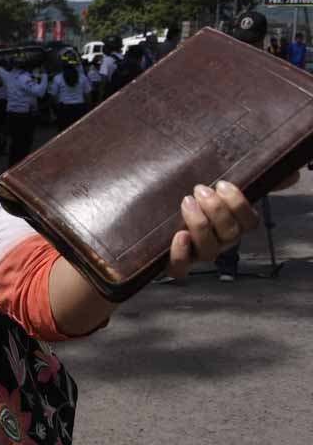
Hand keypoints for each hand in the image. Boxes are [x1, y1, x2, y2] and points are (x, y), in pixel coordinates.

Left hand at [165, 173, 299, 277]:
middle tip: (199, 189)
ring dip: (200, 225)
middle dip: (217, 210)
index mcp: (233, 225)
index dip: (239, 205)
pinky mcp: (174, 262)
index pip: (249, 222)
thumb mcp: (217, 186)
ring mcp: (197, 253)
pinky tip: (179, 236)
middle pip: (230, 235)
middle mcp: (219, 242)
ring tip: (187, 202)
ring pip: (209, 250)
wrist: (153, 216)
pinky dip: (181, 255)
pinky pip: (181, 269)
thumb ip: (252, 179)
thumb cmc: (192, 198)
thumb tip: (291, 175)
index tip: (222, 183)